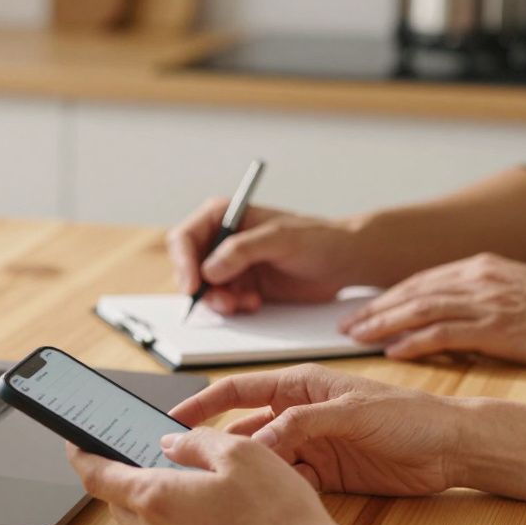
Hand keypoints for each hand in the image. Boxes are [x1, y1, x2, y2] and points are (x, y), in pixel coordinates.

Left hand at [67, 429, 363, 524]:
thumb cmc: (279, 515)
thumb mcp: (240, 453)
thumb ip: (194, 443)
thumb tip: (170, 445)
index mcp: (156, 499)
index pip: (97, 476)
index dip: (82, 456)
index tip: (74, 444)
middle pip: (122, 503)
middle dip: (130, 479)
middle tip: (153, 460)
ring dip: (160, 508)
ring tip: (200, 491)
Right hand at [166, 198, 359, 314]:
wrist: (343, 262)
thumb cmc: (318, 239)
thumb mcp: (281, 239)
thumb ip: (243, 250)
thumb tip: (210, 268)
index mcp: (224, 216)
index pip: (185, 238)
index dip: (183, 263)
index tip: (194, 286)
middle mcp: (222, 240)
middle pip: (189, 267)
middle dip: (203, 289)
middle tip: (226, 303)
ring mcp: (230, 265)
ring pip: (204, 289)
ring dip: (220, 301)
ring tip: (247, 302)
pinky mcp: (242, 286)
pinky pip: (223, 302)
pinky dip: (233, 308)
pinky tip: (255, 303)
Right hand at [171, 364, 463, 495]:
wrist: (453, 450)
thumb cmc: (411, 415)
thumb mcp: (351, 412)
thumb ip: (301, 423)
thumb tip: (258, 441)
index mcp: (301, 385)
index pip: (238, 390)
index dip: (203, 403)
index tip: (173, 420)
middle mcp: (300, 414)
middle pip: (245, 430)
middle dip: (217, 448)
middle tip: (189, 467)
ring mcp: (310, 446)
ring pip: (263, 460)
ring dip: (245, 474)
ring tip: (221, 490)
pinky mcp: (324, 475)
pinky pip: (287, 482)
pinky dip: (274, 491)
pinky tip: (264, 501)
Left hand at [339, 253, 525, 364]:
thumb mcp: (517, 292)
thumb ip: (481, 296)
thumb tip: (449, 313)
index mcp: (481, 267)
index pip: (421, 280)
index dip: (388, 296)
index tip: (362, 309)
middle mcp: (477, 278)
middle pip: (411, 291)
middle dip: (374, 309)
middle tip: (343, 325)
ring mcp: (486, 301)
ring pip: (419, 309)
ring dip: (383, 324)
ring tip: (355, 338)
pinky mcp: (495, 327)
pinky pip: (442, 333)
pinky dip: (413, 342)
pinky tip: (393, 352)